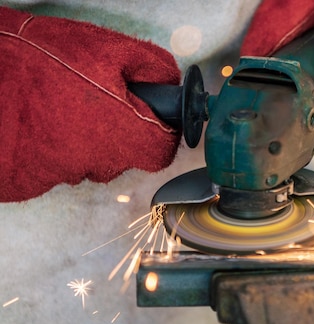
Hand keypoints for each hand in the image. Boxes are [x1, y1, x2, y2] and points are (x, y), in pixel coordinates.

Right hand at [0, 7, 180, 201]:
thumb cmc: (41, 58)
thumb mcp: (108, 49)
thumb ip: (152, 68)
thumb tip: (171, 84)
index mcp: (122, 131)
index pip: (161, 152)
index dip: (162, 133)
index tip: (155, 119)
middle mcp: (97, 160)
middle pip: (128, 157)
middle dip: (124, 133)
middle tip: (103, 102)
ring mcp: (65, 173)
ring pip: (94, 162)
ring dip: (90, 140)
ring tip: (66, 107)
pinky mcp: (36, 179)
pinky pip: (62, 166)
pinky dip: (60, 148)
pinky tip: (47, 122)